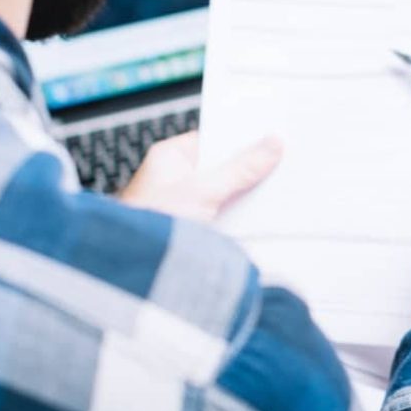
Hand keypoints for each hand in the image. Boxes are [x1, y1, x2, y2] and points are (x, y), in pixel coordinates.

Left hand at [120, 132, 281, 222]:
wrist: (133, 272)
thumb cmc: (148, 225)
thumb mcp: (204, 191)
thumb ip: (241, 169)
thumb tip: (269, 146)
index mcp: (170, 158)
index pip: (214, 139)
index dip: (242, 139)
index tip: (271, 137)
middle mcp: (175, 178)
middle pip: (223, 166)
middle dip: (248, 170)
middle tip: (277, 166)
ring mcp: (184, 204)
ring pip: (224, 192)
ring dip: (243, 196)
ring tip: (270, 194)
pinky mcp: (193, 228)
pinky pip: (223, 214)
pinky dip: (237, 216)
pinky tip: (255, 219)